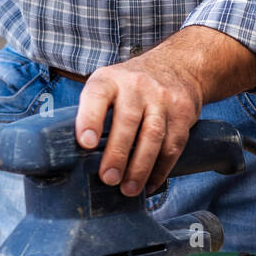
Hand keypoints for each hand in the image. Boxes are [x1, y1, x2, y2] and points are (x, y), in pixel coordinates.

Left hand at [75, 26, 255, 194]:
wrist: (178, 66)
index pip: (97, 96)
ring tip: (129, 189)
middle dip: (117, 154)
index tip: (85, 144)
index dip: (90, 119)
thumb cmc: (130, 84)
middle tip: (108, 178)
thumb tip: (72, 153)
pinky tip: (149, 183)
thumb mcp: (107, 84)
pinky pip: (173, 145)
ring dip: (140, 167)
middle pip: (127, 121)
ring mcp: (162, 99)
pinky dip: (161, 169)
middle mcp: (136, 86)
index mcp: (109, 80)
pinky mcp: (183, 114)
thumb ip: (92, 111)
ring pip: (153, 136)